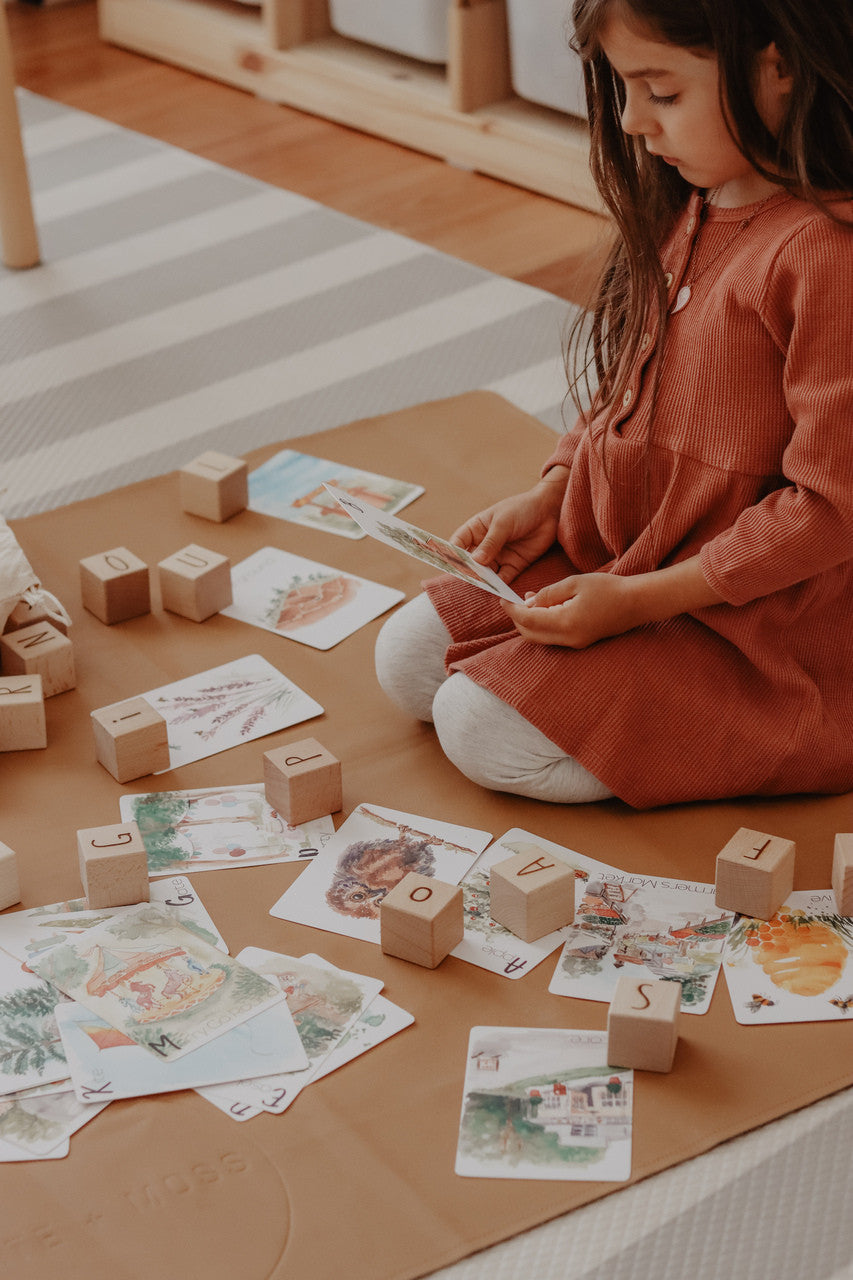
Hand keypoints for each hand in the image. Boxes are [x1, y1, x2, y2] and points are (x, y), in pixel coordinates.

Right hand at [451, 467, 569, 581]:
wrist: (549, 510)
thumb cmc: (522, 509)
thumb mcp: (503, 523)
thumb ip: (491, 542)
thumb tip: (475, 561)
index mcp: (476, 530)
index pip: (458, 544)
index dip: (451, 555)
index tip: (449, 565)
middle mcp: (484, 545)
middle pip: (470, 563)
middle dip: (468, 571)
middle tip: (467, 578)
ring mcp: (499, 556)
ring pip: (486, 573)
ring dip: (484, 581)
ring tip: (483, 586)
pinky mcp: (514, 565)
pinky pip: (503, 579)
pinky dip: (500, 586)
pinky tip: (498, 590)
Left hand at [502, 556, 724, 647]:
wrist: (637, 603)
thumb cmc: (609, 588)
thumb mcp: (575, 583)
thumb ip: (549, 593)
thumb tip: (528, 602)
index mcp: (565, 623)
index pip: (527, 621)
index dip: (512, 610)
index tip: (502, 598)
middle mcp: (568, 639)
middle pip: (530, 635)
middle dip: (518, 619)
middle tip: (512, 601)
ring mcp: (575, 643)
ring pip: (541, 637)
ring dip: (531, 621)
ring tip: (530, 599)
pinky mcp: (581, 642)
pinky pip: (554, 636)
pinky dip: (544, 624)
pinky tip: (546, 606)